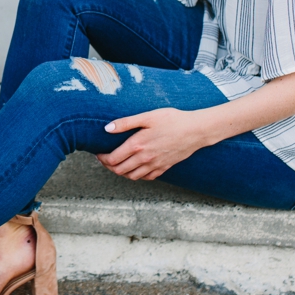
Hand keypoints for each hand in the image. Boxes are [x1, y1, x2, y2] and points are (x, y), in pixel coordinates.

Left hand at [95, 107, 209, 180]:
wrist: (196, 130)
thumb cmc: (172, 120)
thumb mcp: (148, 116)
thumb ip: (126, 123)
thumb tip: (107, 128)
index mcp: (138, 145)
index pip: (113, 159)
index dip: (102, 158)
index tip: (98, 154)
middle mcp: (145, 158)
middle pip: (120, 170)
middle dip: (109, 167)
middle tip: (105, 160)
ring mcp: (155, 165)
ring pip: (132, 176)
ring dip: (121, 172)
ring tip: (117, 164)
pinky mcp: (164, 167)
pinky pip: (146, 177)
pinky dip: (137, 175)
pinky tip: (135, 168)